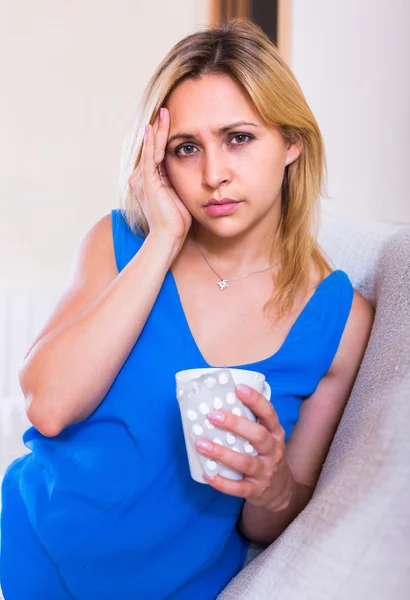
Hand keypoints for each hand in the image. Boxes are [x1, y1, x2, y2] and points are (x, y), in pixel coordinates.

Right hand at [128, 107, 191, 243]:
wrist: (170, 236)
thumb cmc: (178, 220)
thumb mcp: (181, 194)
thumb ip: (180, 179)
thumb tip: (192, 166)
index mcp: (150, 181)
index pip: (158, 153)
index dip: (165, 137)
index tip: (172, 121)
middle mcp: (142, 178)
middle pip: (153, 147)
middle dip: (161, 128)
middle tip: (167, 109)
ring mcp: (142, 179)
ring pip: (152, 149)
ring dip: (158, 130)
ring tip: (164, 112)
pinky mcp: (146, 182)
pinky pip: (150, 157)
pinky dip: (152, 142)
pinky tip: (154, 127)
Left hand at [195, 384, 294, 511]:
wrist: (280, 490)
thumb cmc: (265, 455)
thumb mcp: (266, 437)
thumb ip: (249, 422)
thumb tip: (217, 403)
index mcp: (275, 433)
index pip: (269, 413)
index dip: (255, 400)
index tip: (238, 388)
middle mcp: (273, 451)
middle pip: (258, 436)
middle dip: (235, 424)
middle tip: (212, 415)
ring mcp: (266, 471)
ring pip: (246, 462)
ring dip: (222, 453)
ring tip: (201, 444)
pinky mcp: (257, 489)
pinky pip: (238, 488)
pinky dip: (221, 482)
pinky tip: (207, 473)